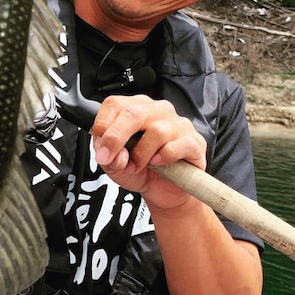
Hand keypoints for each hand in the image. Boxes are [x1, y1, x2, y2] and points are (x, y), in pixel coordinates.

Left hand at [91, 95, 206, 211]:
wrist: (163, 191)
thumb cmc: (140, 170)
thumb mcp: (114, 164)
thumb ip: (108, 156)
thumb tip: (114, 154)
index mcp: (135, 108)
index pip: (115, 104)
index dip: (103, 126)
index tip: (101, 149)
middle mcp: (157, 110)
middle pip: (133, 112)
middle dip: (116, 138)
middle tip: (110, 158)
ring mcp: (178, 124)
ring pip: (156, 131)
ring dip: (141, 154)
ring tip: (138, 166)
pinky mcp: (194, 141)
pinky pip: (178, 145)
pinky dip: (165, 157)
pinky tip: (159, 163)